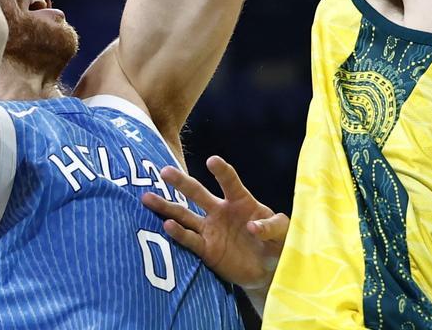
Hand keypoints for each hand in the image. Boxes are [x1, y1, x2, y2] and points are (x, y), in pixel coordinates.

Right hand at [142, 156, 288, 292]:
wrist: (266, 270)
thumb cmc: (275, 243)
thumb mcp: (283, 233)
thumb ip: (272, 226)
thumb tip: (253, 227)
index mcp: (240, 200)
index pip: (230, 182)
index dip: (222, 172)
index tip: (212, 161)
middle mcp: (220, 211)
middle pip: (197, 193)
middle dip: (181, 182)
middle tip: (164, 171)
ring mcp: (210, 229)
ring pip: (184, 214)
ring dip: (167, 207)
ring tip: (147, 198)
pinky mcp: (206, 249)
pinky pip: (190, 239)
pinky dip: (178, 233)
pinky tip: (166, 225)